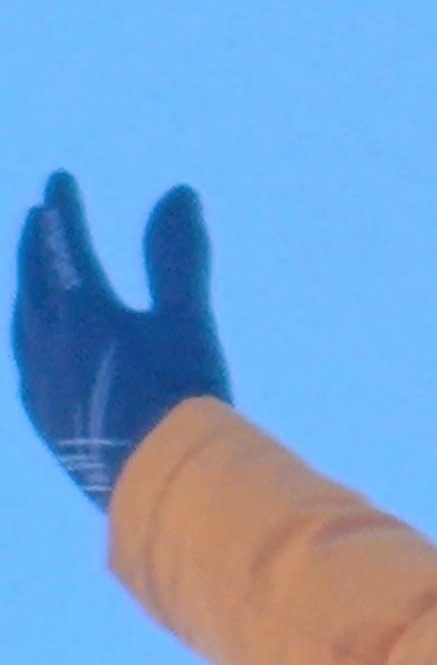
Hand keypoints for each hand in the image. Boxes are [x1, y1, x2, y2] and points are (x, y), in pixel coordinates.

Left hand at [13, 171, 230, 504]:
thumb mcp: (187, 320)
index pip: (63, 245)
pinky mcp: (47, 423)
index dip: (62, 209)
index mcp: (80, 312)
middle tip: (38, 217)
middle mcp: (48, 344)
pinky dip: (27, 341)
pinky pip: (26, 369)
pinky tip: (36, 352)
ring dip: (26, 291)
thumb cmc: (180, 397)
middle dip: (35, 244)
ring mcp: (42, 386)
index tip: (58, 180)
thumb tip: (178, 192)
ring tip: (31, 278)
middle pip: (32, 281)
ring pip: (21, 326)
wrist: (162, 483)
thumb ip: (178, 256)